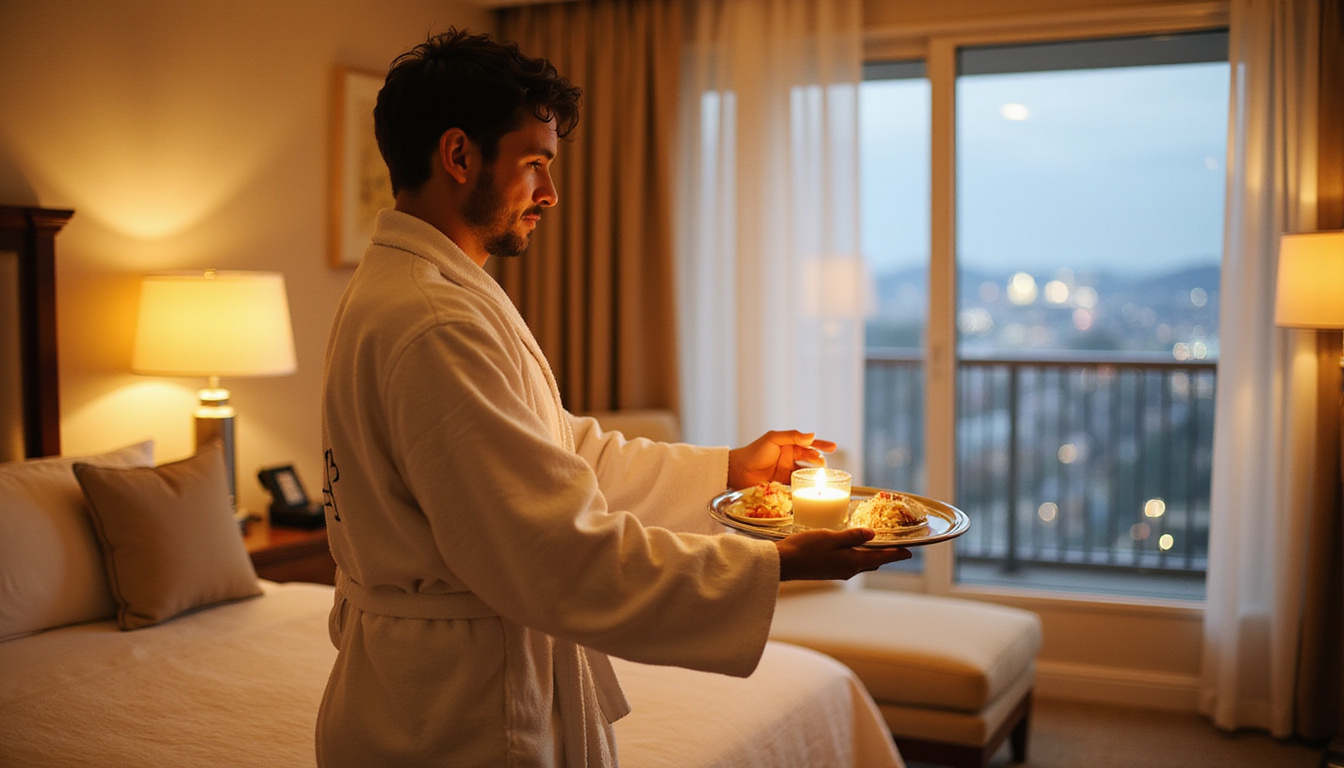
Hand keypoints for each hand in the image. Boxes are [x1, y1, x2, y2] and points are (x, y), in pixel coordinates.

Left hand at [727, 430, 836, 487]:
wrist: (738, 470)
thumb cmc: (754, 452)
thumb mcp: (772, 439)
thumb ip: (792, 436)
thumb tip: (811, 435)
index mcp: (789, 445)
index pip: (809, 444)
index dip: (822, 445)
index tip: (834, 447)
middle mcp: (790, 458)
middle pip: (810, 460)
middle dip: (820, 462)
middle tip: (823, 466)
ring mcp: (787, 471)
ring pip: (806, 473)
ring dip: (814, 476)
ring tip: (821, 478)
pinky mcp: (783, 484)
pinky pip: (797, 486)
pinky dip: (805, 487)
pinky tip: (811, 489)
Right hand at [775, 528, 911, 580]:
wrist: (783, 564)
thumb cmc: (805, 548)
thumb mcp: (831, 537)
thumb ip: (852, 536)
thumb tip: (872, 534)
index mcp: (852, 562)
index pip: (881, 558)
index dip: (896, 554)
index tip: (909, 551)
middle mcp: (848, 570)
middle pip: (873, 562)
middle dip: (885, 555)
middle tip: (895, 545)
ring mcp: (838, 572)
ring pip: (862, 564)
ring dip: (871, 555)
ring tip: (877, 544)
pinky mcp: (829, 571)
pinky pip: (850, 564)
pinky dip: (858, 556)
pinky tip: (853, 548)